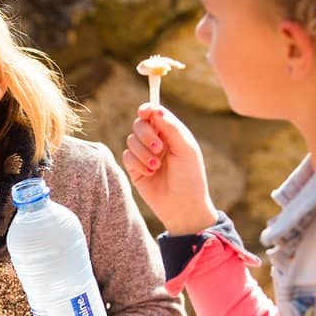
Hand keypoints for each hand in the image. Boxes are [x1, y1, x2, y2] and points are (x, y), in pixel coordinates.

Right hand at [121, 104, 217, 234]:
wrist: (182, 206)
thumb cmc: (190, 177)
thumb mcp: (185, 148)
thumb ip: (170, 127)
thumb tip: (154, 109)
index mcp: (171, 133)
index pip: (154, 114)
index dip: (147, 110)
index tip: (144, 112)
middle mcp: (156, 141)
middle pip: (139, 124)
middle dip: (146, 135)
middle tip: (159, 149)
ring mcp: (144, 154)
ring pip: (130, 140)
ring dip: (143, 153)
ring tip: (156, 167)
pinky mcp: (134, 168)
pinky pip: (126, 156)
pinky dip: (137, 163)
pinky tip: (150, 174)